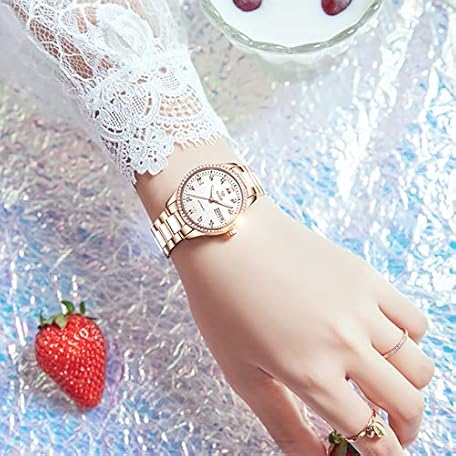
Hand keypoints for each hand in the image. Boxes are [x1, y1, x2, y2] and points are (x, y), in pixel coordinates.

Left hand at [171, 196, 433, 454]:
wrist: (228, 237)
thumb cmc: (223, 304)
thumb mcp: (241, 373)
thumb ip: (283, 425)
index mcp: (310, 373)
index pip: (368, 434)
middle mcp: (345, 343)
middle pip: (406, 405)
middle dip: (404, 431)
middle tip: (388, 431)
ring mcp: (361, 307)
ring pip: (418, 366)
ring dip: (409, 388)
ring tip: (386, 387)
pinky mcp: (367, 277)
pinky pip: (414, 320)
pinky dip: (409, 342)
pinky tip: (383, 341)